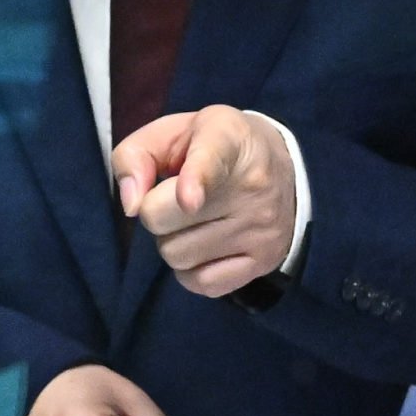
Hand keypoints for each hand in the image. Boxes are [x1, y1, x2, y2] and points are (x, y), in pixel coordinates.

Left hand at [113, 104, 296, 298]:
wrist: (285, 168)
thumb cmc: (214, 149)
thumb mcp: (173, 132)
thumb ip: (135, 155)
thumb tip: (131, 205)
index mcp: (227, 140)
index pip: (210, 162)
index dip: (195, 180)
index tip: (189, 199)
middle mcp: (251, 186)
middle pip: (161, 219)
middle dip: (156, 211)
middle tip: (175, 199)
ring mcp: (260, 229)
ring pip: (177, 255)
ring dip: (173, 241)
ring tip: (196, 221)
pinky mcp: (263, 261)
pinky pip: (201, 283)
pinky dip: (192, 270)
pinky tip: (206, 246)